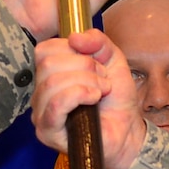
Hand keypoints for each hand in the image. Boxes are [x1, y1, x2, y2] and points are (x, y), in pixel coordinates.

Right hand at [32, 32, 146, 168]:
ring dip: (86, 82)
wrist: (128, 130)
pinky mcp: (47, 131)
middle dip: (84, 66)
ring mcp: (41, 113)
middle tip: (103, 80)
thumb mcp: (112, 59)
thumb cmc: (116, 99)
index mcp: (50, 74)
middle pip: (48, 64)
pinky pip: (55, 105)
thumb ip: (97, 41)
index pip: (44, 49)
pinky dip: (78, 95)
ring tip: (101, 91)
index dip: (73, 50)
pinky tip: (93, 98)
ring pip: (52, 83)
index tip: (96, 63)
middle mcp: (40, 92)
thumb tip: (74, 37)